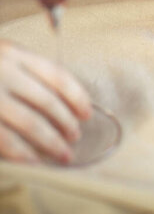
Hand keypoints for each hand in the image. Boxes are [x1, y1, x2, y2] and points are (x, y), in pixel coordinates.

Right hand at [0, 41, 91, 163]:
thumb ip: (27, 70)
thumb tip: (64, 100)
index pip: (56, 74)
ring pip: (29, 122)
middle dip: (65, 122)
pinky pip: (5, 139)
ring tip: (62, 154)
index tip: (86, 113)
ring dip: (50, 141)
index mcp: (14, 53)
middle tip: (74, 137)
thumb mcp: (3, 57)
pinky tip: (34, 161)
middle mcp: (3, 70)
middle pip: (46, 100)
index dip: (76, 95)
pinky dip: (22, 152)